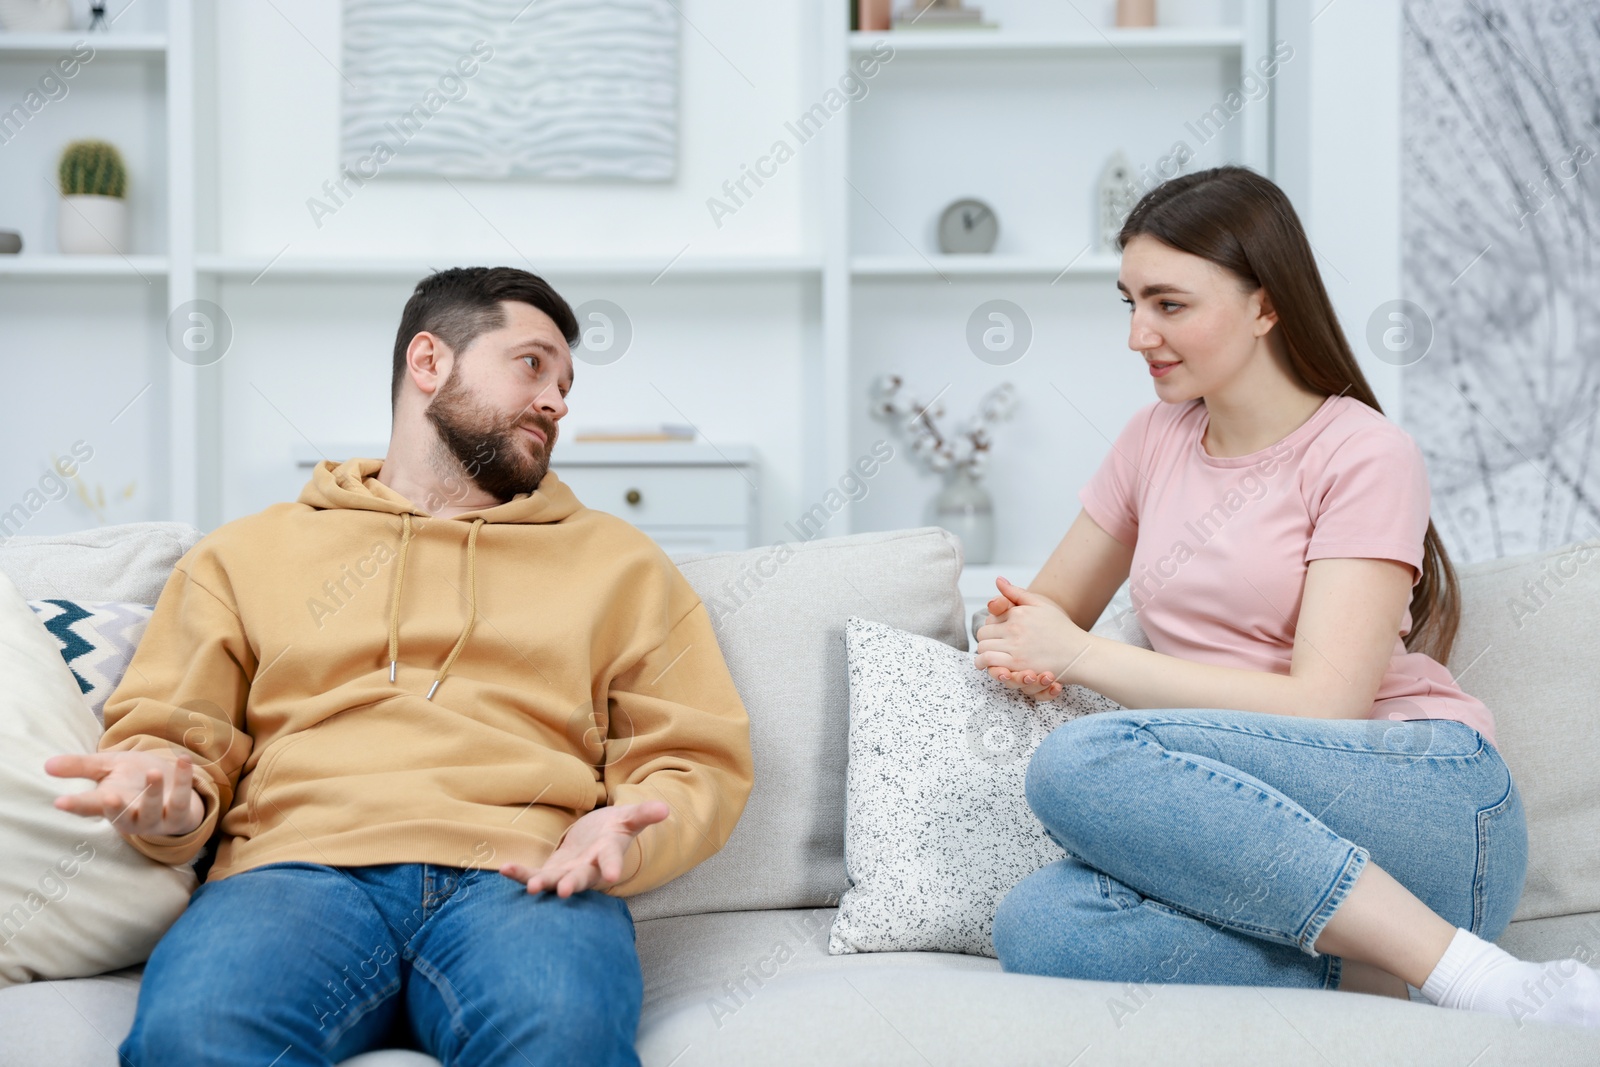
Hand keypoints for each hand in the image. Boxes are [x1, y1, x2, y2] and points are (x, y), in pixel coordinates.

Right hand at [46, 750, 204, 838]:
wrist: (173, 785)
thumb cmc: (135, 777)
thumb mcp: (108, 767)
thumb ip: (82, 767)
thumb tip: (47, 765)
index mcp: (110, 805)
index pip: (90, 807)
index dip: (75, 805)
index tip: (59, 801)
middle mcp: (131, 817)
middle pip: (121, 819)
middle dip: (115, 810)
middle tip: (108, 796)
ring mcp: (156, 819)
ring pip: (152, 812)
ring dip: (152, 793)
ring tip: (154, 772)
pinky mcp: (178, 814)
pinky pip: (181, 799)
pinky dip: (183, 780)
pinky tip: (183, 760)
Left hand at [500, 799, 668, 897]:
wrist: (598, 839)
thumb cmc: (616, 828)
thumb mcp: (630, 818)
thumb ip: (644, 814)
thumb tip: (666, 810)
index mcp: (609, 854)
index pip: (612, 860)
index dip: (613, 867)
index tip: (613, 876)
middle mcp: (589, 869)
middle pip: (581, 877)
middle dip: (573, 884)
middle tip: (564, 891)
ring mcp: (568, 872)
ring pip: (554, 881)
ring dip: (541, 883)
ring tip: (529, 888)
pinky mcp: (551, 871)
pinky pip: (534, 874)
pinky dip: (520, 873)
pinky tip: (504, 868)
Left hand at [975, 576, 1089, 696]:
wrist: (1079, 653)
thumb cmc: (1061, 629)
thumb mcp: (1040, 604)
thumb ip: (1016, 593)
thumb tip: (998, 579)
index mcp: (1019, 612)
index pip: (990, 618)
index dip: (992, 626)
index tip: (997, 634)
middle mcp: (1015, 628)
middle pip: (983, 634)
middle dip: (986, 640)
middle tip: (992, 646)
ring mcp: (1016, 646)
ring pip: (983, 648)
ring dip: (983, 654)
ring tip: (986, 659)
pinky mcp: (1018, 664)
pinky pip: (990, 662)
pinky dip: (986, 665)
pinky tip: (990, 667)